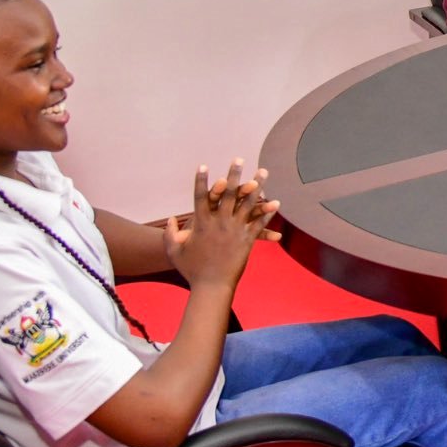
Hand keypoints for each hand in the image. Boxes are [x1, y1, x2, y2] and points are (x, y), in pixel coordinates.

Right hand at [164, 159, 279, 291]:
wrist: (211, 286)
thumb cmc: (191, 270)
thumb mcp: (175, 251)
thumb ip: (170, 234)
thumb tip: (169, 219)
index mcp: (201, 223)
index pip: (200, 197)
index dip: (201, 181)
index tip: (203, 166)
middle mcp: (219, 223)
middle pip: (227, 194)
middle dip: (233, 175)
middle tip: (238, 159)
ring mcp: (234, 230)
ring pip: (247, 204)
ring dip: (256, 187)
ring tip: (263, 172)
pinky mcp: (246, 240)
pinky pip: (258, 223)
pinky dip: (267, 212)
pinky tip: (276, 202)